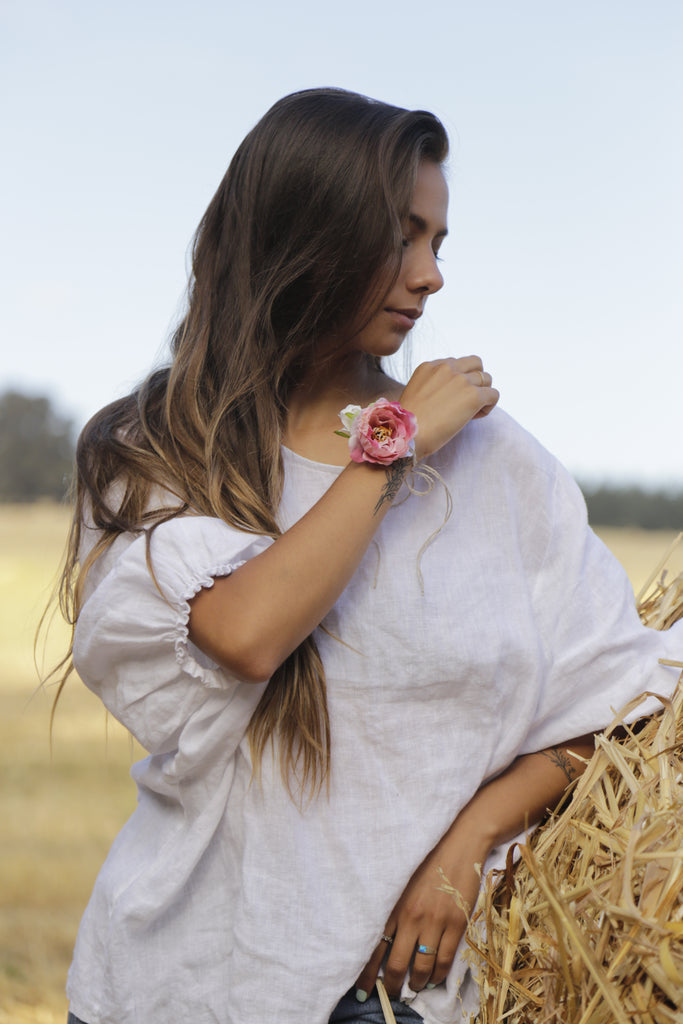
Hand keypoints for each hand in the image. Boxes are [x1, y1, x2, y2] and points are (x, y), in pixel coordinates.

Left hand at [355, 819, 488, 999]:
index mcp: (393, 904)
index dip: (367, 973)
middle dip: (391, 985)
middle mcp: (411, 916)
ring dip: (416, 983)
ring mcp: (435, 921)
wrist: (458, 843)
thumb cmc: (426, 861)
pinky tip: (433, 979)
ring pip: (422, 967)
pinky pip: (444, 960)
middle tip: (390, 994)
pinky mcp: (456, 923)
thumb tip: (383, 939)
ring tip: (414, 988)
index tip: (362, 991)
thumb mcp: (401, 882)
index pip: (374, 946)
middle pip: (396, 963)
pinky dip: (437, 976)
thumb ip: (391, 908)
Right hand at [400, 356, 498, 461]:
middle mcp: (447, 368)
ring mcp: (461, 380)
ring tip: (470, 412)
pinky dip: (488, 406)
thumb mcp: (417, 393)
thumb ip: (434, 385)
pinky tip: (474, 417)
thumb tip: (452, 395)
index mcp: (431, 366)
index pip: (456, 363)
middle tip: (466, 400)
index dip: (458, 379)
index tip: (451, 397)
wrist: (408, 435)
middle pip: (476, 364)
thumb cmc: (409, 423)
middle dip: (476, 380)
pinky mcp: (474, 395)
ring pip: (487, 379)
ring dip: (482, 394)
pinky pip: (493, 395)